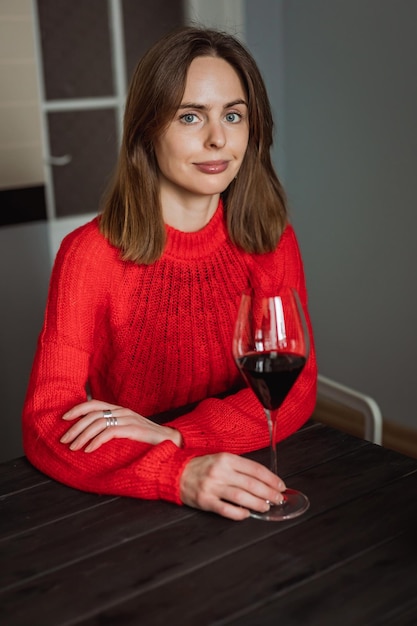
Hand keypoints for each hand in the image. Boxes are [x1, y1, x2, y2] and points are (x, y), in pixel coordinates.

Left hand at [60, 399, 181, 451]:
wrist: (172, 442)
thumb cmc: (147, 440)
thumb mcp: (127, 431)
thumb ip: (112, 429)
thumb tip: (91, 436)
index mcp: (119, 410)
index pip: (94, 404)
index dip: (77, 409)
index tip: (63, 418)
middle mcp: (122, 411)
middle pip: (92, 414)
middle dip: (75, 426)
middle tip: (63, 440)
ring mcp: (128, 419)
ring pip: (98, 423)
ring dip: (82, 435)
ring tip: (73, 447)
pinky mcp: (133, 429)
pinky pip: (109, 432)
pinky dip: (96, 441)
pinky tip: (88, 450)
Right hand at [180, 453, 285, 520]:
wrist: (175, 473)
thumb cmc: (202, 467)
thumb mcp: (221, 459)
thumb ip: (239, 467)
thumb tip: (263, 480)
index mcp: (226, 458)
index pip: (255, 469)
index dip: (271, 478)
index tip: (280, 486)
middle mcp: (220, 471)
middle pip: (251, 483)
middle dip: (269, 492)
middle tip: (278, 499)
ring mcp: (212, 486)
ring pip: (241, 496)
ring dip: (257, 503)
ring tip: (266, 507)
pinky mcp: (205, 501)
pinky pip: (226, 509)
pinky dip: (239, 513)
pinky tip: (247, 514)